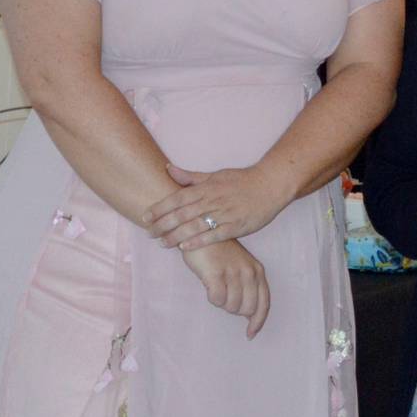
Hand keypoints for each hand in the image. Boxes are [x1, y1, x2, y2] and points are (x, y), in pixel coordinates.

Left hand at [143, 163, 290, 249]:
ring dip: (176, 236)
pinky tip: (185, 248)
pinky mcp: (236, 226)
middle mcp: (213, 200)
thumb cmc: (242, 180)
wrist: (270, 185)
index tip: (145, 216)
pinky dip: (198, 242)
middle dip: (163, 224)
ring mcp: (224, 214)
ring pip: (195, 226)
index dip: (160, 208)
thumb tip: (169, 169)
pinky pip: (213, 235)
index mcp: (206, 188)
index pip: (178, 198)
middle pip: (182, 214)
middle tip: (149, 233)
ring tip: (162, 243)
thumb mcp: (215, 175)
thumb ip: (191, 177)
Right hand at [181, 239, 270, 338]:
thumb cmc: (220, 253)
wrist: (200, 232)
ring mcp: (233, 273)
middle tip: (224, 297)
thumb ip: (248, 287)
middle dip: (234, 310)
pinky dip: (212, 298)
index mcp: (257, 271)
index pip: (263, 304)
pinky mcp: (216, 273)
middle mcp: (248, 272)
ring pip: (231, 306)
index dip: (257, 322)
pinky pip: (217, 299)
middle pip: (246, 309)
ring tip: (215, 287)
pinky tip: (209, 286)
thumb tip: (249, 314)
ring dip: (222, 303)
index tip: (250, 334)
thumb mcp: (240, 267)